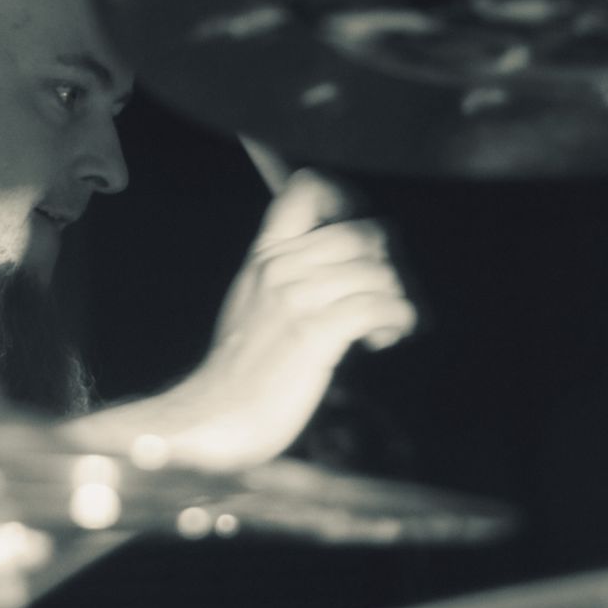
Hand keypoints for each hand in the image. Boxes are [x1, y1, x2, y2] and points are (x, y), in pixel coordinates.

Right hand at [175, 169, 416, 468]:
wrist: (212, 417)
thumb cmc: (239, 372)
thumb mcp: (254, 303)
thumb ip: (288, 275)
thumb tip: (344, 262)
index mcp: (265, 255)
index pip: (307, 189)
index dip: (348, 201)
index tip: (362, 239)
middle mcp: (280, 267)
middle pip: (363, 233)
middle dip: (387, 266)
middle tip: (382, 298)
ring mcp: (296, 298)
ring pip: (378, 271)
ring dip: (394, 299)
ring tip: (383, 327)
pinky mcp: (315, 333)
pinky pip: (379, 306)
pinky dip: (396, 321)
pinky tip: (383, 340)